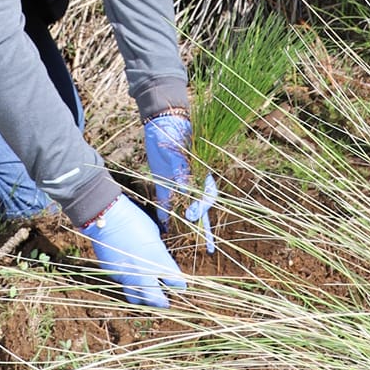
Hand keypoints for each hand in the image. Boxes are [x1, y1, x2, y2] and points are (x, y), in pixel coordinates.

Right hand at [82, 194, 187, 308]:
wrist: (107, 218)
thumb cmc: (134, 219)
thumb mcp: (154, 235)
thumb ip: (159, 253)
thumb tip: (160, 263)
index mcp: (158, 260)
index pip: (176, 282)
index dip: (179, 285)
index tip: (179, 286)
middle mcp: (144, 272)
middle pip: (157, 300)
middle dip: (162, 302)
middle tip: (165, 301)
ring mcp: (127, 276)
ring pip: (137, 299)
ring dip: (144, 298)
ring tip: (147, 293)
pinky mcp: (114, 275)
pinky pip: (124, 286)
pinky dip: (129, 284)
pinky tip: (130, 275)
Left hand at [143, 112, 217, 252]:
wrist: (161, 122)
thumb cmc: (175, 133)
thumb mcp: (177, 152)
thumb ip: (181, 172)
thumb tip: (186, 192)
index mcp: (200, 173)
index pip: (208, 196)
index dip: (203, 208)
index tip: (192, 215)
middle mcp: (191, 182)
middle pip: (199, 207)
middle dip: (203, 227)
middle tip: (209, 247)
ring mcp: (178, 184)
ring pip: (183, 209)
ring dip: (184, 225)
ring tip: (187, 245)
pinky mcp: (164, 184)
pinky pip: (166, 204)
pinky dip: (165, 216)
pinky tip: (165, 229)